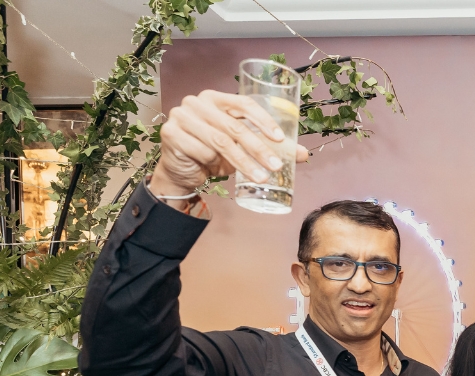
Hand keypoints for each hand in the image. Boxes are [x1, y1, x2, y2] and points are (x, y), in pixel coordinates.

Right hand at [152, 90, 309, 201]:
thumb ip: (270, 147)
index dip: (264, 121)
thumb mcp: (243, 148)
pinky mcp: (171, 134)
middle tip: (276, 166)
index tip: (281, 139)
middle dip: (259, 148)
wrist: (182, 170)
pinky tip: (212, 169)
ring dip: (243, 163)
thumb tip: (304, 154)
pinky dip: (211, 163)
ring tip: (261, 178)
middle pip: (235, 126)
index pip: (245, 103)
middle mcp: (197, 102)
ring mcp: (181, 116)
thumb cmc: (214, 153)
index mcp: (216, 98)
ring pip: (221, 142)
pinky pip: (201, 151)